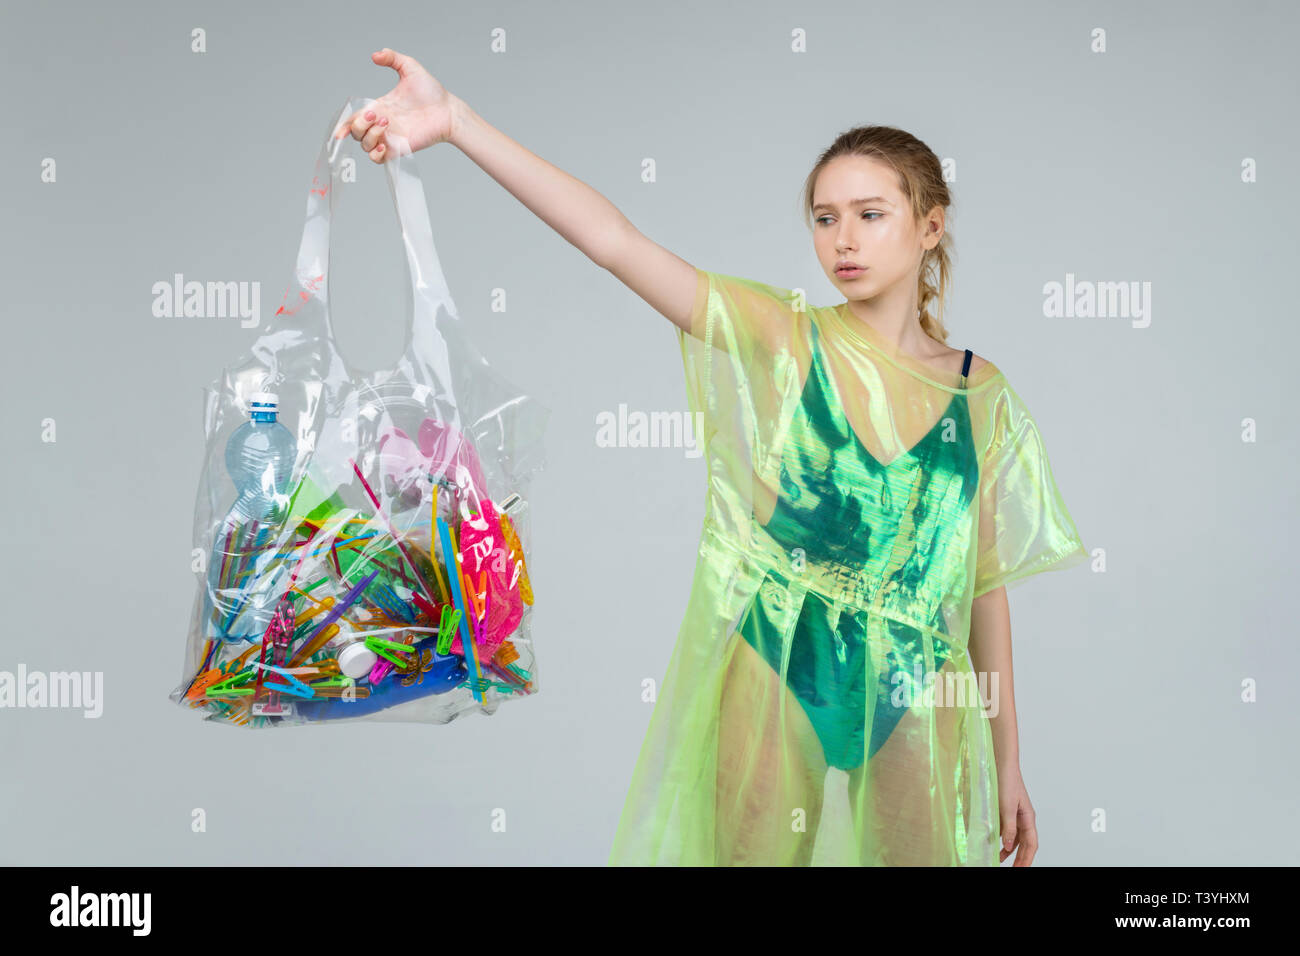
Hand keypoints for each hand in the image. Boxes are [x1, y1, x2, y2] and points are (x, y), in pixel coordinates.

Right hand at [335, 48, 456, 161]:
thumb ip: (392, 58)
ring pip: (365, 145)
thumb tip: (374, 55)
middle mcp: (382, 124)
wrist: (448, 110)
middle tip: (378, 114)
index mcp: (380, 107)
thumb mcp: (410, 68)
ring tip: (386, 123)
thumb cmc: (432, 92)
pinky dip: (375, 155)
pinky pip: (378, 159)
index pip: (354, 118)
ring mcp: (390, 138)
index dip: (344, 124)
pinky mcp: (399, 149)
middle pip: (356, 132)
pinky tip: (382, 145)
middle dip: (359, 124)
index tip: (341, 129)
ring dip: (369, 135)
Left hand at [997, 766, 1037, 865]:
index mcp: (1028, 818)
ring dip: (1009, 849)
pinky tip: (994, 843)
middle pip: (1024, 844)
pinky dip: (1002, 838)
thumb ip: (1009, 827)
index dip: (1027, 858)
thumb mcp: (1007, 807)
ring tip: (999, 859)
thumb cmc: (1007, 782)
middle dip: (1019, 858)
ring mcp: (1015, 815)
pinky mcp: (1006, 810)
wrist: (1001, 765)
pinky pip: (1006, 829)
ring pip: (1015, 838)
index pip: (1031, 844)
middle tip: (1012, 870)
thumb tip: (1009, 846)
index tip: (1021, 869)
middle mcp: (1023, 818)